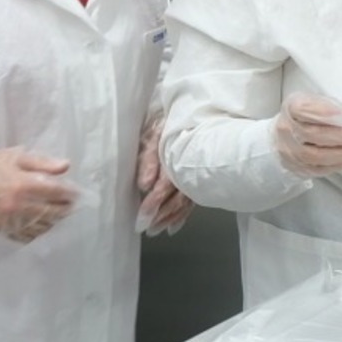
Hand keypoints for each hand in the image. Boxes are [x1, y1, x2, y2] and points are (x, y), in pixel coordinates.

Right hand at [0, 148, 77, 242]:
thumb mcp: (15, 157)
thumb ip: (42, 163)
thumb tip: (66, 166)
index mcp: (23, 184)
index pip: (57, 192)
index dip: (71, 193)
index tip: (77, 192)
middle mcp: (18, 206)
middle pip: (53, 212)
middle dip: (65, 208)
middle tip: (70, 204)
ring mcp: (10, 221)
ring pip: (42, 227)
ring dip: (54, 221)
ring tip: (58, 213)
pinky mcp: (3, 230)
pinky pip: (27, 236)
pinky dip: (39, 231)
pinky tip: (43, 224)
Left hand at [136, 113, 193, 235]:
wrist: (189, 111)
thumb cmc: (165, 123)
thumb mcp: (152, 135)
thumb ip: (148, 159)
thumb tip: (144, 185)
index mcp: (176, 158)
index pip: (164, 188)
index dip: (153, 206)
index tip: (141, 220)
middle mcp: (189, 169)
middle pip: (176, 199)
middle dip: (162, 216)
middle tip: (148, 229)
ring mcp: (196, 174)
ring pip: (185, 202)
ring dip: (171, 218)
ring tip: (158, 230)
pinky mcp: (199, 177)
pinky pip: (192, 199)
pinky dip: (183, 214)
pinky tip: (174, 226)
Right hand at [272, 93, 341, 177]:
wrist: (287, 136)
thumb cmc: (307, 116)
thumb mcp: (316, 101)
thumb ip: (330, 106)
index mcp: (291, 108)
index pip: (304, 109)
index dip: (327, 113)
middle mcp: (286, 130)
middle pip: (314, 135)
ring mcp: (289, 151)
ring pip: (316, 156)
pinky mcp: (298, 167)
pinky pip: (319, 169)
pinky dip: (339, 165)